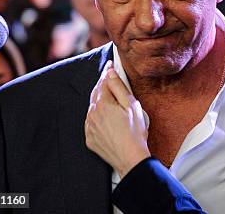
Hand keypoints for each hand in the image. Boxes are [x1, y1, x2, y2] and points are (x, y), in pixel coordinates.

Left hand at [85, 60, 150, 178]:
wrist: (130, 158)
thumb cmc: (135, 132)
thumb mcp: (131, 105)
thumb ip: (119, 87)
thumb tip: (110, 72)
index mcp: (103, 104)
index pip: (103, 82)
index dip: (107, 72)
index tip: (110, 64)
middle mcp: (92, 114)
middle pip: (95, 93)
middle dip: (102, 84)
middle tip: (109, 77)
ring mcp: (89, 127)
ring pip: (92, 107)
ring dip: (99, 99)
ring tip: (108, 95)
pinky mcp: (90, 138)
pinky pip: (91, 121)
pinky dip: (96, 114)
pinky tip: (105, 115)